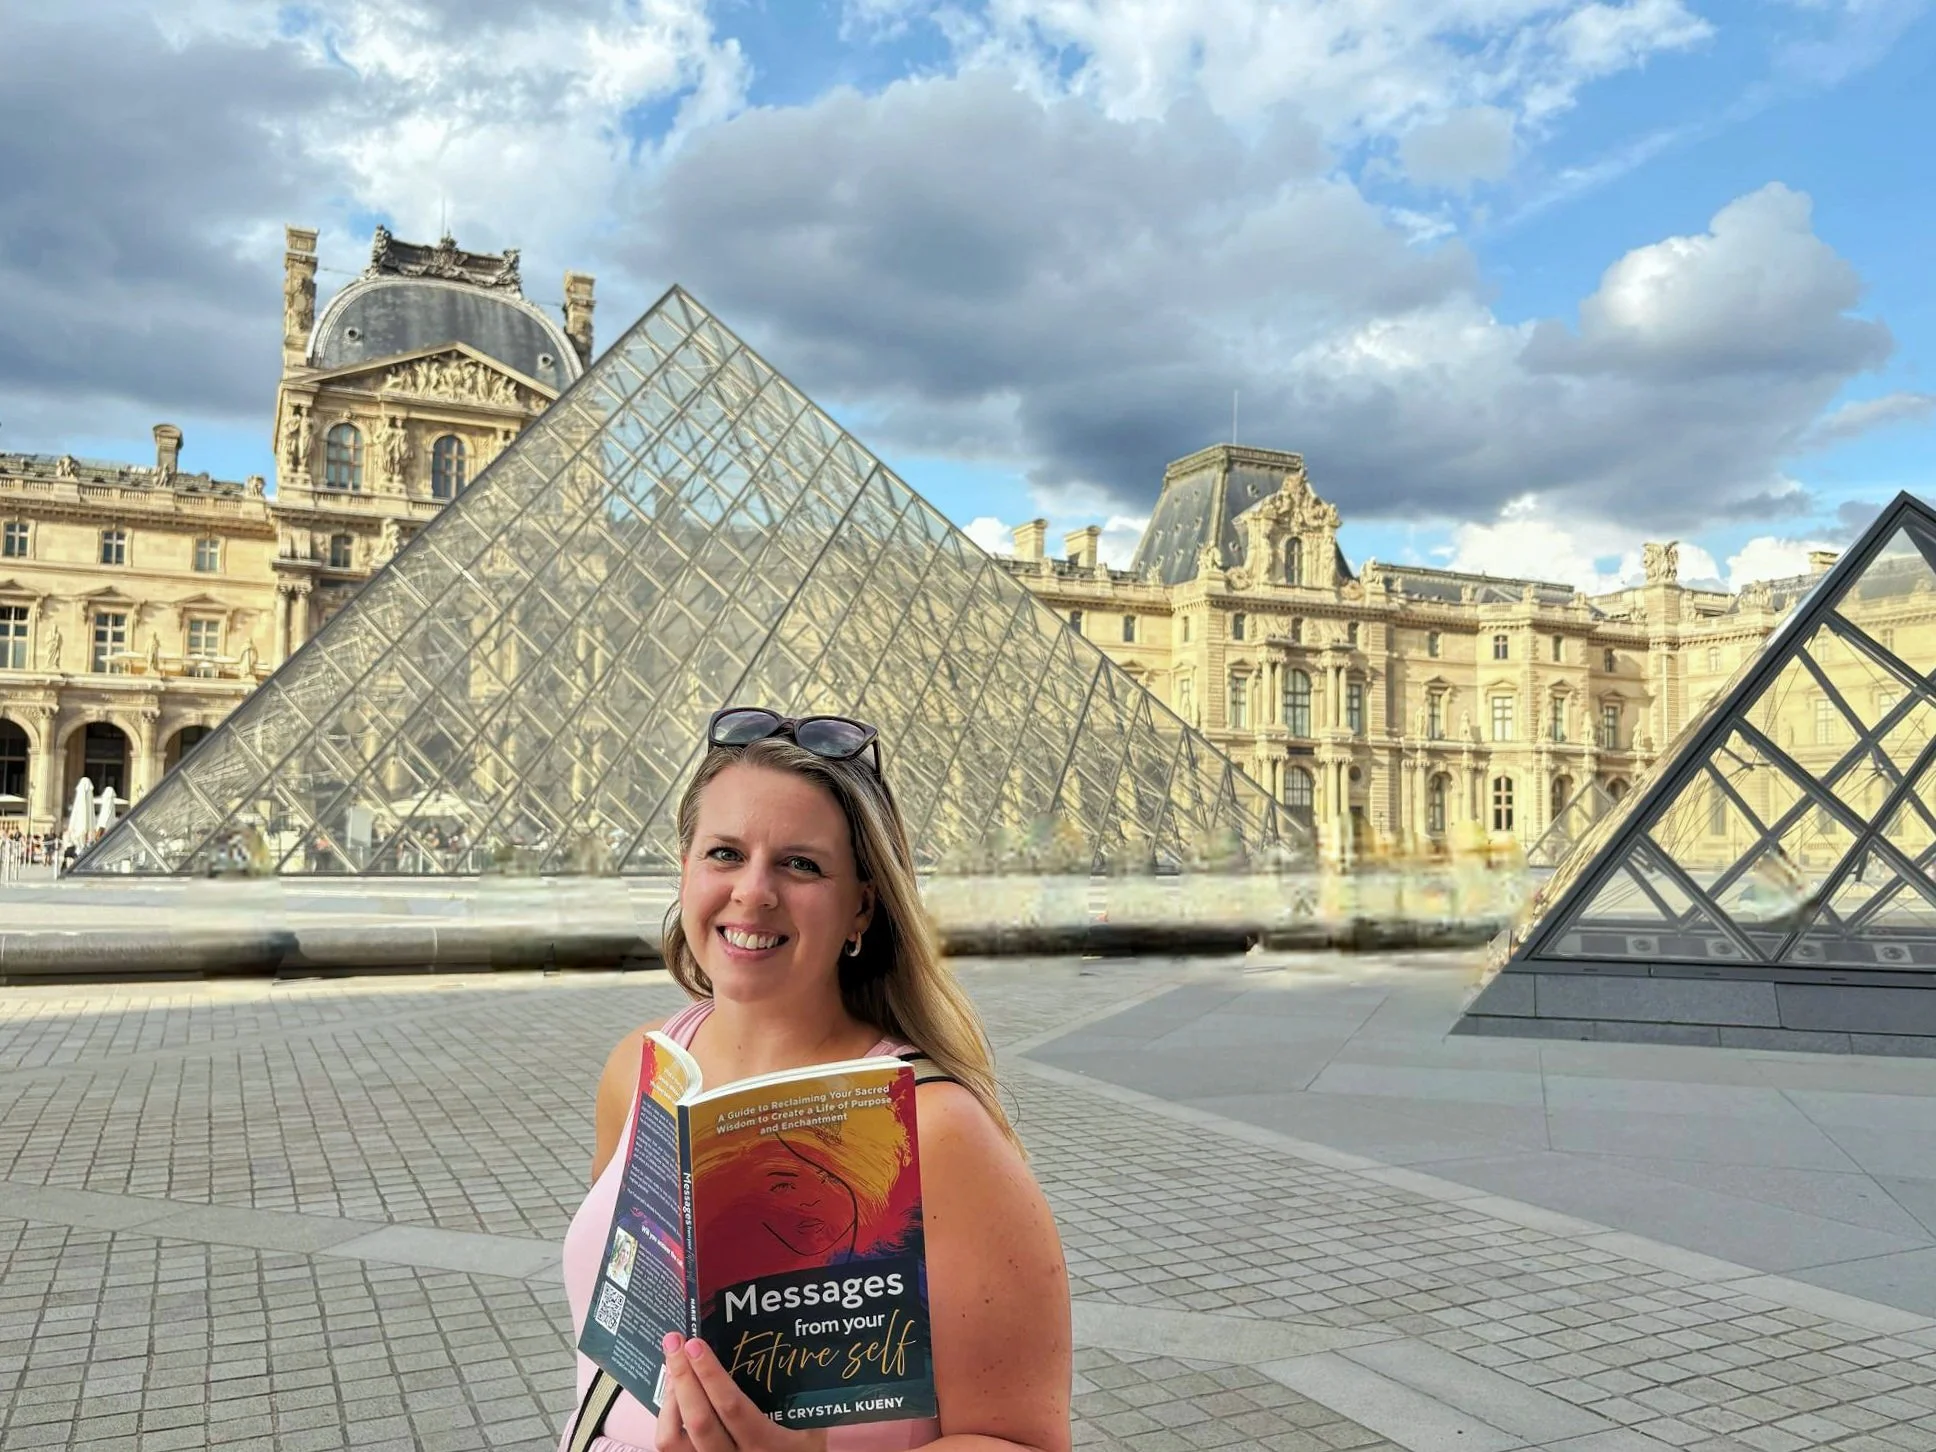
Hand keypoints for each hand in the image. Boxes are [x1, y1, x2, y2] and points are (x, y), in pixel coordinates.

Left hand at [656, 1333, 828, 1451]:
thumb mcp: (811, 1429)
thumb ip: (799, 1398)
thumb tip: (781, 1349)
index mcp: (766, 1445)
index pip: (732, 1407)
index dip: (710, 1374)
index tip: (695, 1344)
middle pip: (697, 1419)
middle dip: (682, 1376)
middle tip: (674, 1341)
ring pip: (672, 1439)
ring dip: (669, 1398)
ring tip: (673, 1368)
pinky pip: (671, 1447)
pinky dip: (667, 1417)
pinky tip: (675, 1396)